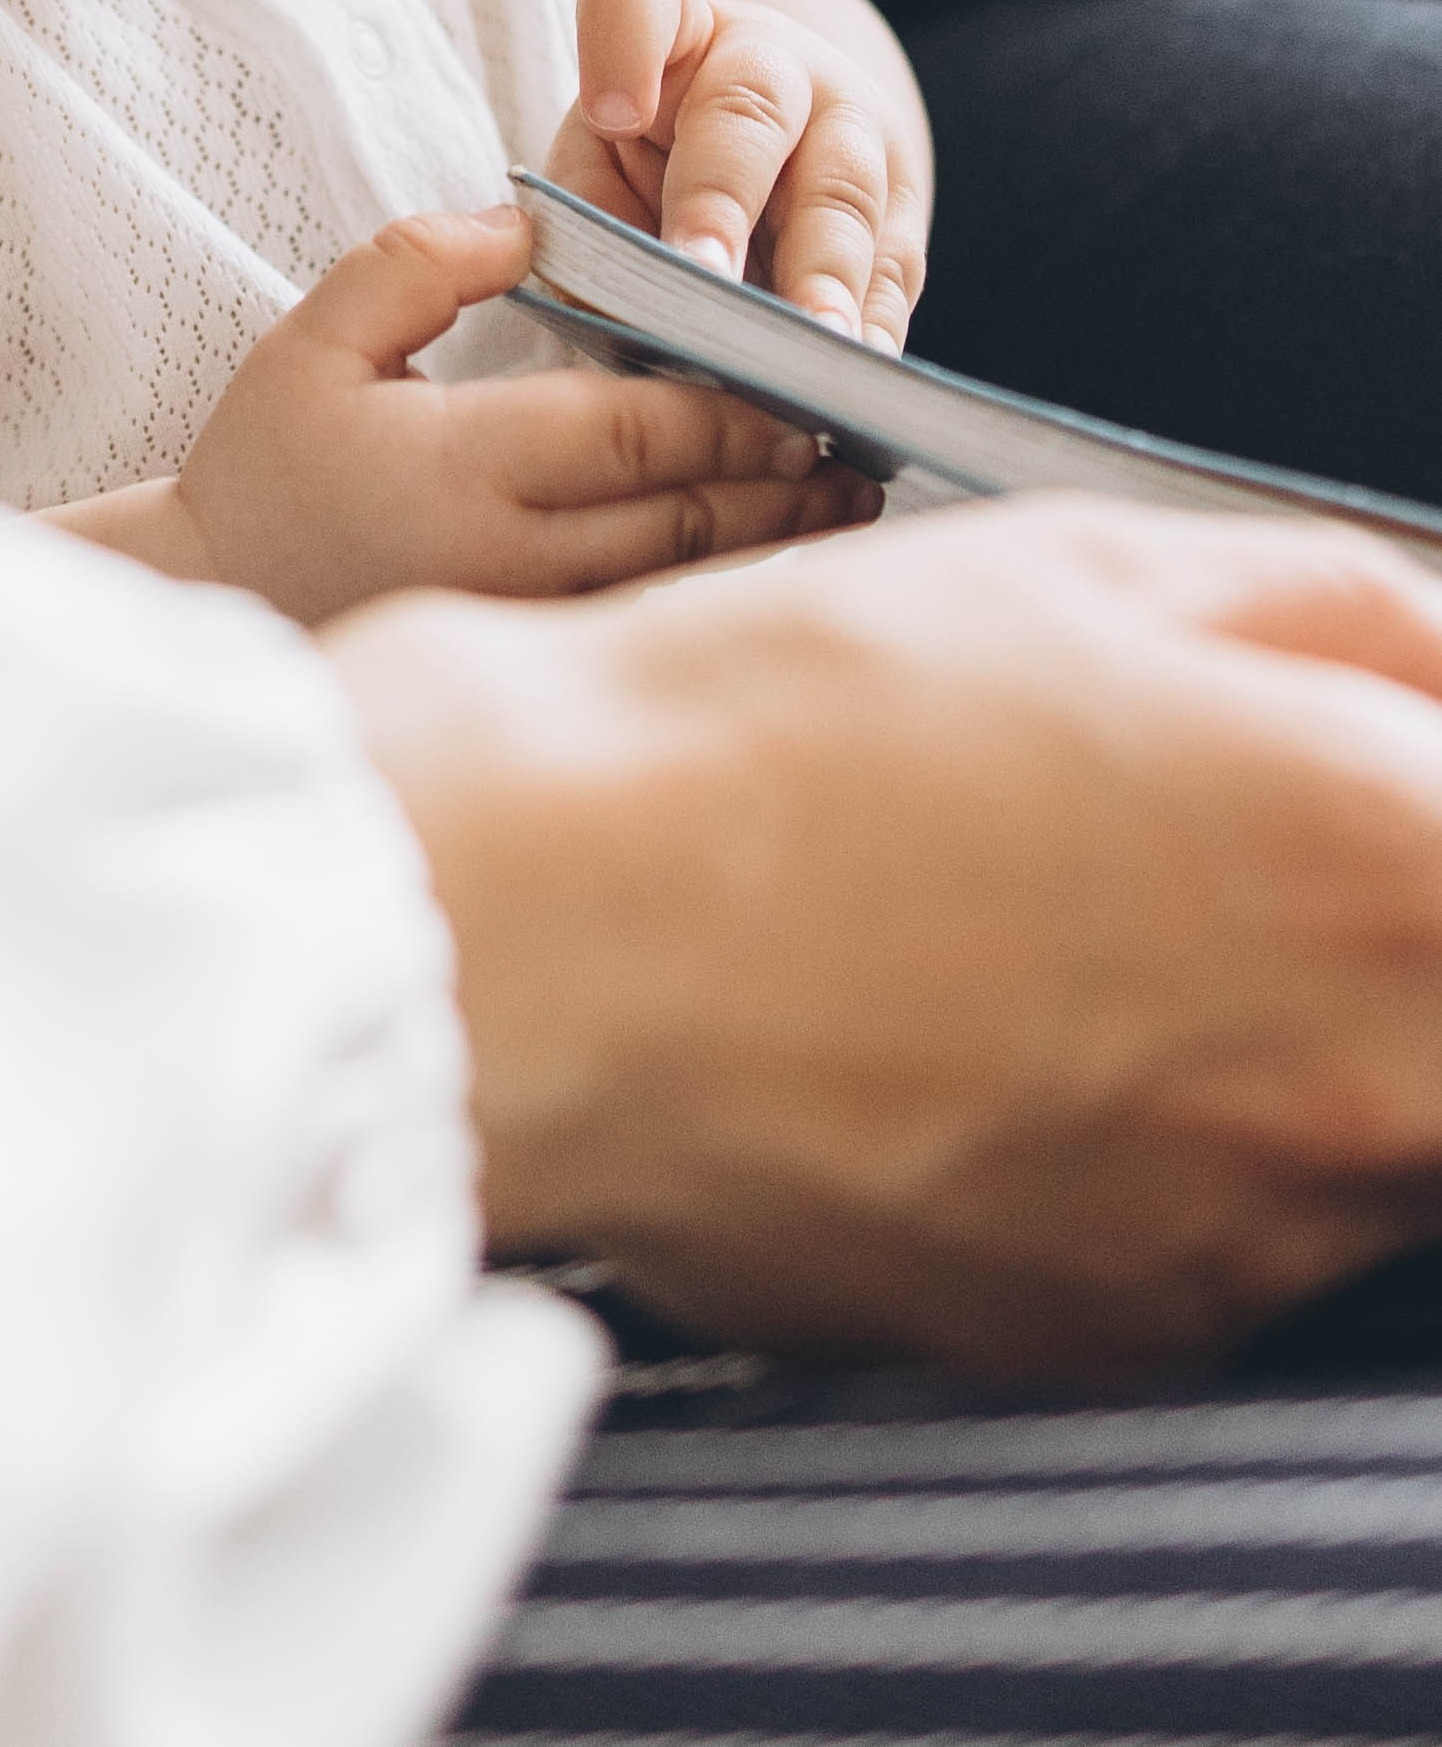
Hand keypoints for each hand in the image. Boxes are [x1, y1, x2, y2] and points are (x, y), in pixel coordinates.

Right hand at [169, 204, 874, 626]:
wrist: (217, 599)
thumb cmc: (270, 459)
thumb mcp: (318, 336)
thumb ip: (419, 261)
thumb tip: (533, 219)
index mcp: (464, 463)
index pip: (638, 433)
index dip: (734, 409)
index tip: (805, 379)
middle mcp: (509, 555)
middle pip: (686, 513)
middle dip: (783, 475)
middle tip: (862, 438)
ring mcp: (522, 621)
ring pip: (683, 581)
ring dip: (775, 540)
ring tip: (850, 500)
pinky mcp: (524, 658)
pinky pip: (646, 623)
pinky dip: (720, 590)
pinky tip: (773, 560)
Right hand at [334, 500, 1441, 1378]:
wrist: (546, 930)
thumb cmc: (785, 728)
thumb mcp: (1085, 562)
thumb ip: (1344, 613)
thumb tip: (1436, 653)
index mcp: (1391, 860)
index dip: (1416, 787)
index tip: (1357, 767)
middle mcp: (1364, 1087)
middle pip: (1439, 1016)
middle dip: (1369, 927)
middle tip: (1206, 849)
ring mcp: (1244, 1239)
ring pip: (1355, 1134)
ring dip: (1267, 1041)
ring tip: (1048, 927)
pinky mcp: (1109, 1337)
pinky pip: (1206, 1232)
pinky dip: (1136, 1146)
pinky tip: (975, 1031)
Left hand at [552, 0, 928, 345]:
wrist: (785, 118)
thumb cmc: (660, 147)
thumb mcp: (600, 156)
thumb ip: (587, 216)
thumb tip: (601, 313)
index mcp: (675, 31)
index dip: (625, 46)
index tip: (608, 112)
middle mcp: (771, 62)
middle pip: (751, 114)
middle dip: (726, 200)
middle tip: (704, 278)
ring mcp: (852, 125)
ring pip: (842, 193)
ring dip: (824, 276)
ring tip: (807, 346)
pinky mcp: (903, 202)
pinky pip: (896, 263)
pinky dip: (877, 323)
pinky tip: (857, 374)